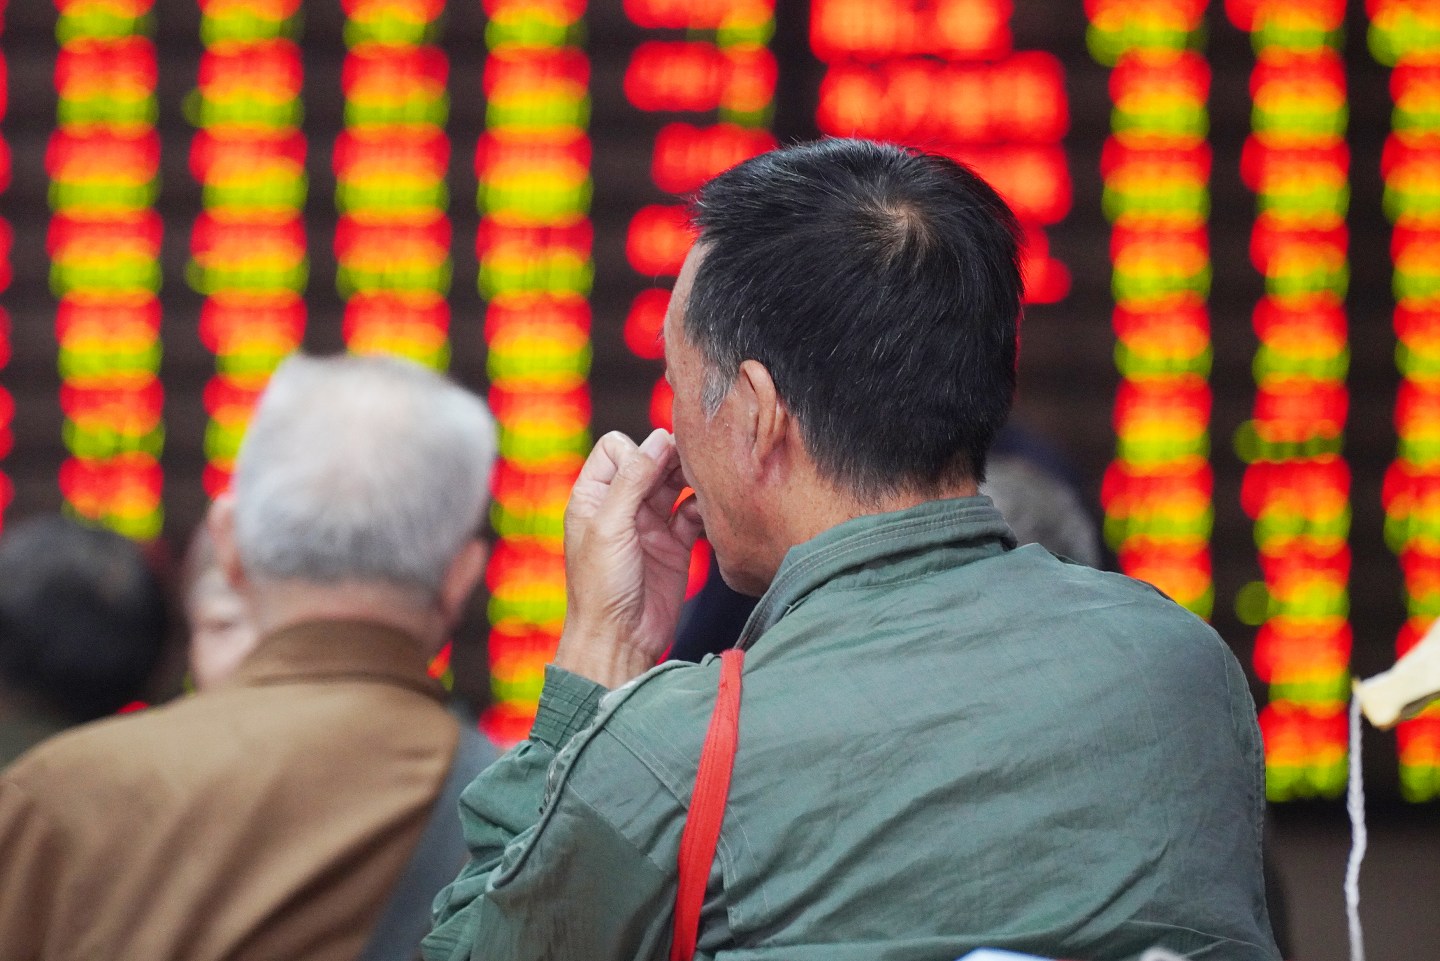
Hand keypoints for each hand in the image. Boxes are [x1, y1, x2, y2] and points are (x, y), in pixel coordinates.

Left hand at [554, 429, 704, 687]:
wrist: (619, 640)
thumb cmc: (600, 587)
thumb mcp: (610, 526)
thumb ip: (632, 481)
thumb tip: (658, 440)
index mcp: (594, 497)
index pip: (616, 449)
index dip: (637, 451)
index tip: (656, 462)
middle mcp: (621, 506)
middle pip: (650, 462)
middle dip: (670, 458)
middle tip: (694, 458)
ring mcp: (649, 525)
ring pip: (674, 484)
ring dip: (689, 479)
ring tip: (706, 477)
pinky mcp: (674, 545)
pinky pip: (692, 514)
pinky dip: (703, 508)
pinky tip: (710, 510)